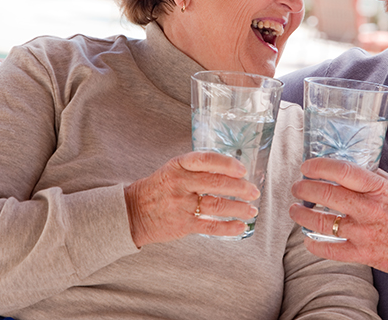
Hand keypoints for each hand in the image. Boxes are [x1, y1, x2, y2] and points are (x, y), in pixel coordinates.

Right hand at [125, 151, 260, 246]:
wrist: (133, 212)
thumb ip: (197, 168)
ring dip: (239, 208)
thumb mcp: (173, 169)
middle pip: (216, 183)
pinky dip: (228, 227)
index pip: (206, 160)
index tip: (242, 169)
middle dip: (240, 188)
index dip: (227, 164)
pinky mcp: (183, 224)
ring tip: (252, 210)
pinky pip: (210, 226)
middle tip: (254, 191)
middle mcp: (180, 183)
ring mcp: (182, 205)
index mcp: (178, 165)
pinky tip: (240, 226)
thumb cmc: (159, 188)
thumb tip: (231, 169)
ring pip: (217, 205)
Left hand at [289, 157, 387, 278]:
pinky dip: (314, 246)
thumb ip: (371, 175)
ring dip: (302, 216)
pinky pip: (331, 250)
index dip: (319, 167)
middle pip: (326, 195)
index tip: (306, 167)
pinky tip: (307, 240)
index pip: (341, 171)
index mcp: (378, 188)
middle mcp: (369, 209)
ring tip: (294, 210)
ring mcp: (364, 233)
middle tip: (297, 187)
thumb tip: (345, 166)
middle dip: (304, 188)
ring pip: (322, 223)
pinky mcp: (363, 254)